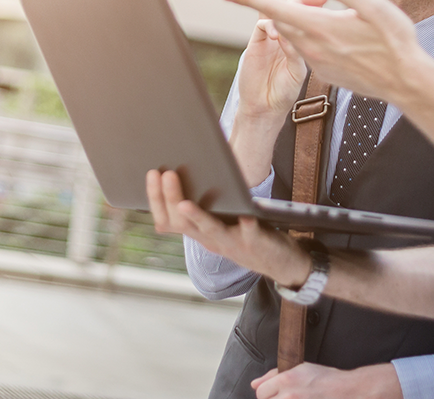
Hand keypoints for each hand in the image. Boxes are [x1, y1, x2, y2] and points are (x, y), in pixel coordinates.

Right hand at [146, 169, 310, 286]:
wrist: (281, 263)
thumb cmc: (247, 236)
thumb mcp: (220, 225)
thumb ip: (206, 208)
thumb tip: (191, 170)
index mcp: (199, 233)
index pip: (168, 220)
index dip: (156, 199)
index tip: (152, 174)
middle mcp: (211, 240)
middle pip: (183, 223)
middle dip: (170, 198)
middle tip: (165, 174)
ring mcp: (232, 242)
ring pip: (209, 230)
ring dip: (197, 216)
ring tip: (185, 203)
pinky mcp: (255, 242)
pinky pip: (250, 234)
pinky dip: (247, 225)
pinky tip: (246, 215)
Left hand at [224, 0, 427, 104]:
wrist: (405, 82)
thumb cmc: (393, 40)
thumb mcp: (370, 4)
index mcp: (318, 27)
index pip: (273, 9)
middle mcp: (311, 47)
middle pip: (286, 19)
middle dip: (295, 2)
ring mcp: (317, 63)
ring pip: (296, 34)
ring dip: (304, 19)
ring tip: (336, 14)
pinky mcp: (324, 73)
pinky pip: (309, 49)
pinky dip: (315, 36)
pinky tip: (344, 36)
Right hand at [235, 0, 310, 120]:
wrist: (262, 108)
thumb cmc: (284, 93)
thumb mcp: (298, 70)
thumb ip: (299, 52)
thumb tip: (296, 33)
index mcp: (303, 40)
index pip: (308, 11)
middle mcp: (285, 35)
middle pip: (289, 2)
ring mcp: (268, 37)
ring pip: (272, 6)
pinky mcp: (254, 42)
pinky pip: (260, 21)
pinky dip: (265, 14)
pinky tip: (271, 17)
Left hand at [252, 363, 402, 398]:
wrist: (347, 391)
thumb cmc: (326, 379)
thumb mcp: (300, 369)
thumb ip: (274, 376)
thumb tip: (254, 384)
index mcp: (287, 379)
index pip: (260, 393)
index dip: (267, 393)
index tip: (275, 394)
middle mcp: (290, 395)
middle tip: (288, 397)